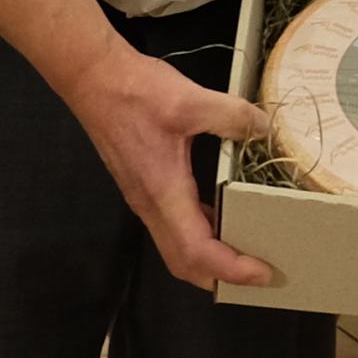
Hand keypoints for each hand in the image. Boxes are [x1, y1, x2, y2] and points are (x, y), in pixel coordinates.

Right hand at [71, 45, 279, 289]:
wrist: (93, 79)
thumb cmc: (136, 92)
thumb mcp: (190, 100)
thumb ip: (232, 116)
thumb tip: (264, 129)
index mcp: (163, 192)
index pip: (197, 251)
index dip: (231, 269)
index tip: (263, 272)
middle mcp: (151, 205)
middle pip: (183, 262)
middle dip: (220, 278)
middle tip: (259, 275)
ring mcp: (145, 198)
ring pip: (176, 247)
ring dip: (209, 260)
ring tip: (246, 254)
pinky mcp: (144, 186)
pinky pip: (173, 226)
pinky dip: (199, 234)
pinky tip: (221, 217)